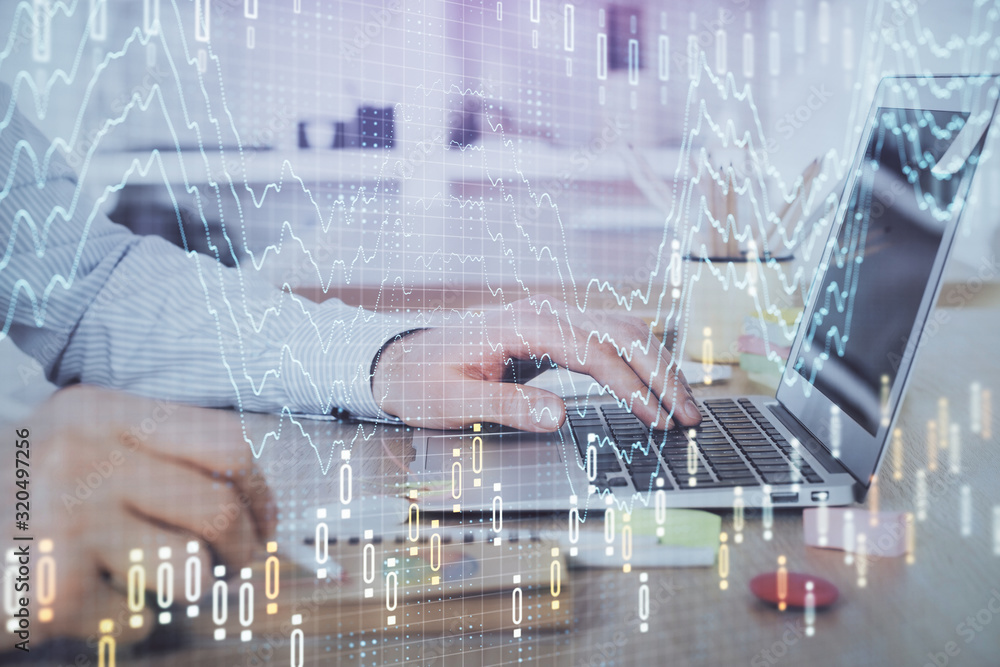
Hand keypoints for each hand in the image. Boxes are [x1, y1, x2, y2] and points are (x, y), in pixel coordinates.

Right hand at [23, 386, 274, 643]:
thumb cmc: (18, 491)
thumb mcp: (79, 440)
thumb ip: (156, 452)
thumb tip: (251, 499)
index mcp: (103, 413)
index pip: (225, 443)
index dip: (261, 489)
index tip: (266, 521)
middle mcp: (86, 459)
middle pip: (218, 509)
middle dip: (248, 549)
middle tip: (243, 567)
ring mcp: (65, 524)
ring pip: (189, 572)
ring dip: (190, 589)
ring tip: (159, 581)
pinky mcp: (49, 591)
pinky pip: (139, 621)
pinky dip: (132, 623)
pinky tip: (94, 604)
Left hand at [372, 296, 700, 431]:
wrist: (402, 360)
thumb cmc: (424, 381)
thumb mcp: (455, 401)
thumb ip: (507, 406)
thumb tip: (558, 416)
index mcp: (523, 325)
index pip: (594, 351)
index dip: (631, 386)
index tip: (657, 418)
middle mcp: (545, 313)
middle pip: (621, 334)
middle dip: (662, 375)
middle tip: (691, 416)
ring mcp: (552, 318)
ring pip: (623, 332)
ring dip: (658, 366)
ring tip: (685, 407)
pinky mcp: (555, 332)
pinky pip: (608, 340)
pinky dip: (639, 361)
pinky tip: (654, 386)